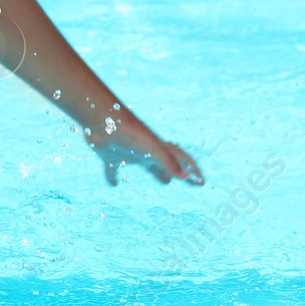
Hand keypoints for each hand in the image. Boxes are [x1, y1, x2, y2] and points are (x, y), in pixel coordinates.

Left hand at [86, 114, 203, 186]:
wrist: (102, 120)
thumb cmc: (129, 132)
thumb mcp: (152, 148)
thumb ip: (168, 162)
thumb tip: (186, 177)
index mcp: (158, 148)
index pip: (181, 159)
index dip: (193, 170)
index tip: (202, 182)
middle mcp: (146, 150)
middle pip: (167, 162)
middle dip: (179, 171)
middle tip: (190, 181)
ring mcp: (129, 152)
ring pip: (147, 165)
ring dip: (157, 173)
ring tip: (166, 181)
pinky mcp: (111, 156)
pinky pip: (113, 170)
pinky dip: (114, 177)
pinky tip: (114, 185)